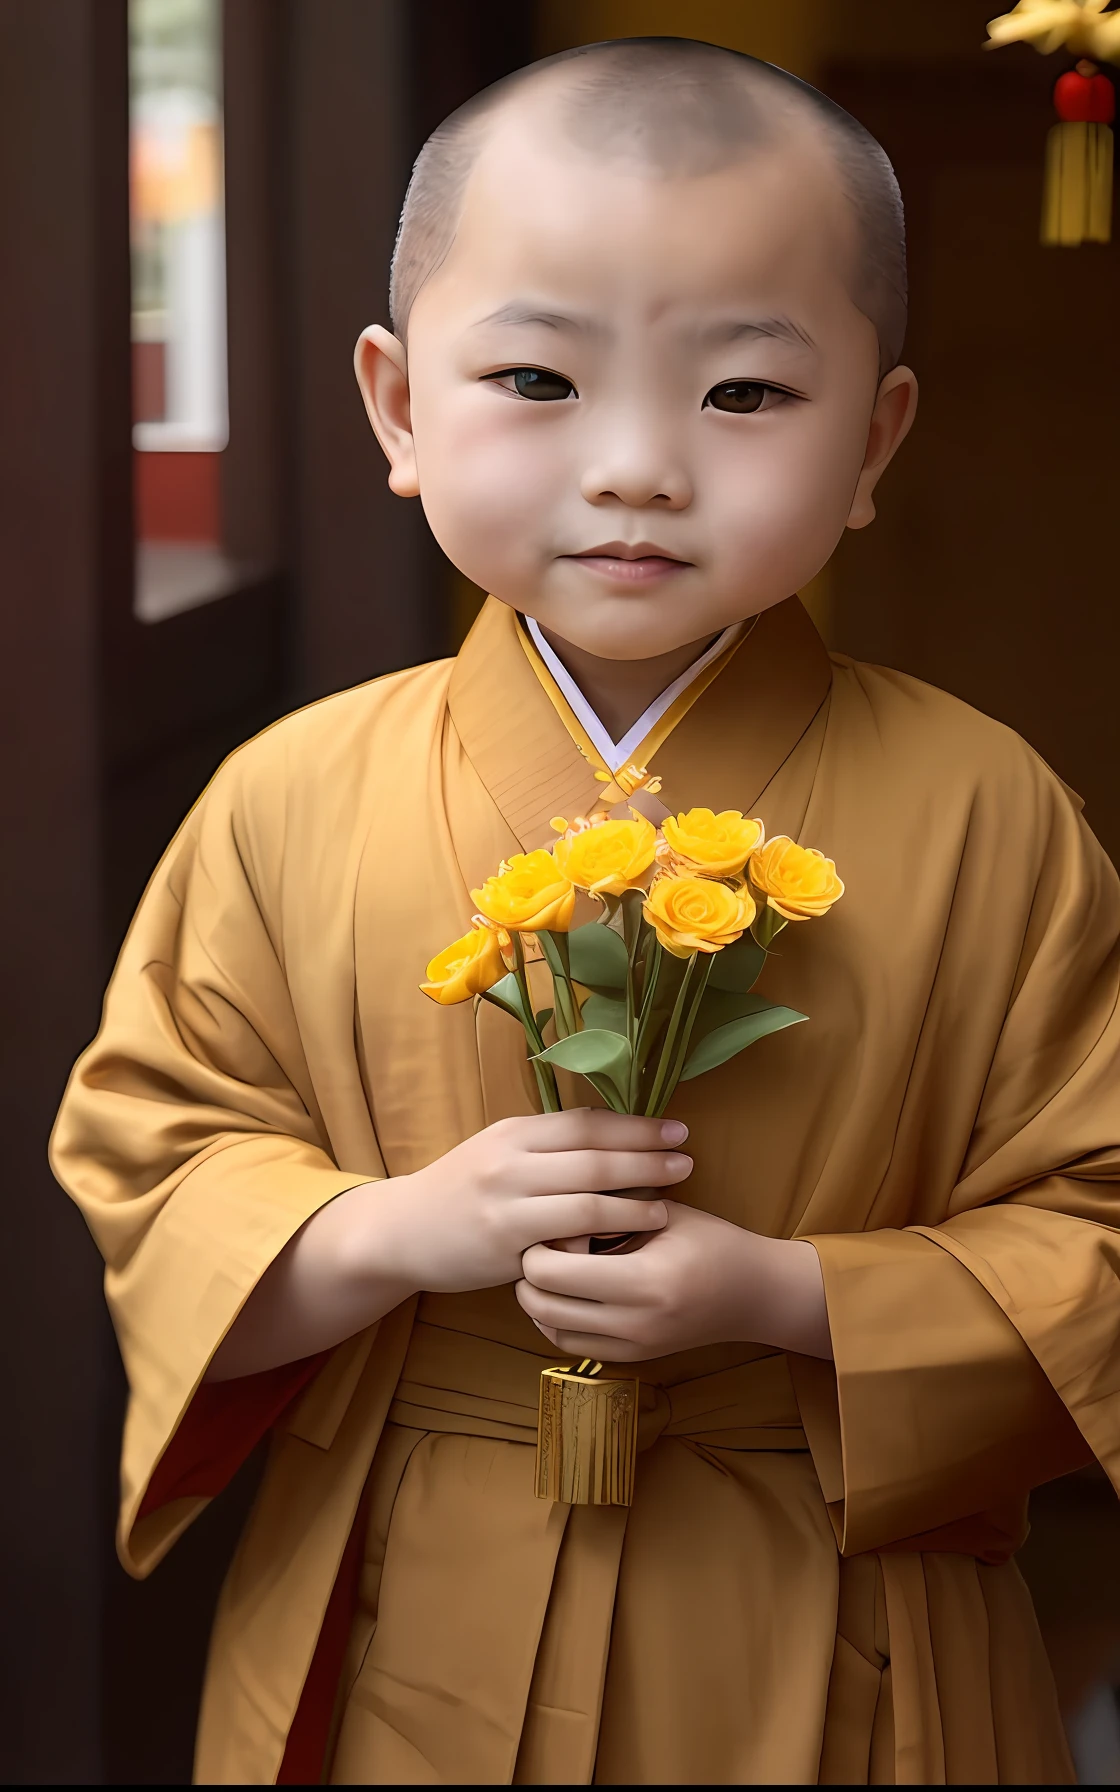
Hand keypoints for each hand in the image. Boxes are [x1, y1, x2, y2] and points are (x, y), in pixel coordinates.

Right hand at [374, 1109, 690, 1294]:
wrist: (402, 1232)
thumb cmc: (459, 1192)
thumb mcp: (496, 1153)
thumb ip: (545, 1147)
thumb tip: (608, 1135)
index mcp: (513, 1131)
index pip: (586, 1122)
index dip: (635, 1125)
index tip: (676, 1129)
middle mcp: (510, 1160)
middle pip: (594, 1154)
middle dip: (647, 1156)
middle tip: (688, 1158)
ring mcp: (507, 1202)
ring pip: (587, 1196)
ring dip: (637, 1197)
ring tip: (673, 1197)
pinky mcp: (505, 1243)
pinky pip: (569, 1234)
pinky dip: (609, 1229)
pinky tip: (635, 1230)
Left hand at [516, 1200, 831, 1360]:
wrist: (753, 1295)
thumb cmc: (711, 1242)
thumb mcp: (663, 1211)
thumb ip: (609, 1207)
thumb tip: (554, 1201)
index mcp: (644, 1281)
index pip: (551, 1271)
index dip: (544, 1242)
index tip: (567, 1222)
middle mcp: (633, 1323)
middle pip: (539, 1302)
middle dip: (533, 1269)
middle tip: (554, 1244)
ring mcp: (630, 1347)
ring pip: (547, 1327)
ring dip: (539, 1295)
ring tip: (559, 1266)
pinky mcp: (630, 1358)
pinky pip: (568, 1343)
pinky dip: (554, 1317)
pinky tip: (568, 1291)